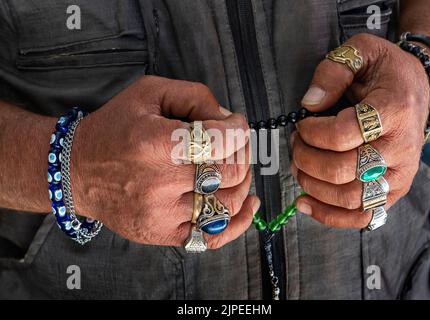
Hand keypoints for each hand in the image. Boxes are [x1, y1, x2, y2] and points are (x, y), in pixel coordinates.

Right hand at [71, 76, 259, 247]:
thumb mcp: (150, 92)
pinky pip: (212, 236)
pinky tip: (248, 204)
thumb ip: (195, 96)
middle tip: (234, 143)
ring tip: (233, 166)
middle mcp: (159, 182)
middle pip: (231, 172)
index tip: (234, 124)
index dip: (238, 130)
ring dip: (242, 181)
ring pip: (228, 203)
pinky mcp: (162, 233)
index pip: (222, 141)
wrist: (77, 172)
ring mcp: (161, 214)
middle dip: (242, 152)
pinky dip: (239, 221)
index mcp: (155, 143)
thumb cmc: (115, 128)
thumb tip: (228, 121)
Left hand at [291, 33, 429, 227]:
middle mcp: (400, 148)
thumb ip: (333, 71)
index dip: (311, 132)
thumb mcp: (362, 52)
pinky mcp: (394, 191)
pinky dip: (329, 215)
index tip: (302, 123)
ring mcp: (399, 174)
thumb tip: (309, 104)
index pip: (342, 134)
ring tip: (299, 168)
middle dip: (306, 159)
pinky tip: (304, 204)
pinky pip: (362, 216)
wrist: (418, 91)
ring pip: (349, 197)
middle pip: (342, 170)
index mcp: (393, 110)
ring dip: (312, 186)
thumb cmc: (386, 73)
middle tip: (296, 144)